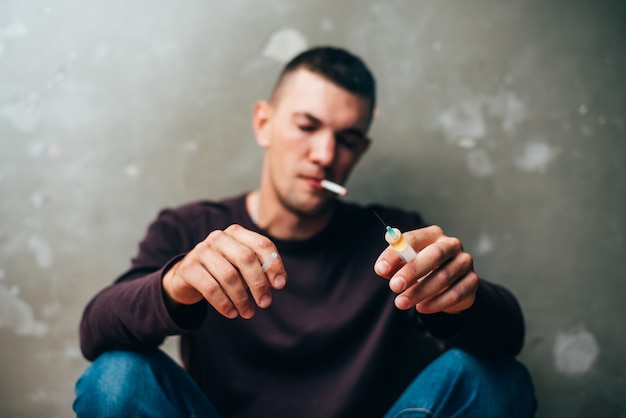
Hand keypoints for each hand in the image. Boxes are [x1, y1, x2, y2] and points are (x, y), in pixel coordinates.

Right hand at [162, 224, 286, 318]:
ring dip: (241, 299)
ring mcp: (201, 251)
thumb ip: (261, 270)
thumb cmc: (222, 271)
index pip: (261, 243)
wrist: (187, 277)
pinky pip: (211, 288)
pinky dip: (224, 303)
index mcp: (236, 233)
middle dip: (258, 284)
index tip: (280, 285)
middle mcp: (219, 238)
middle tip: (265, 303)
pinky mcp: (189, 268)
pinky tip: (231, 313)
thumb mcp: (242, 268)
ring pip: (229, 276)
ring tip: (248, 313)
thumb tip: (278, 282)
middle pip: (245, 258)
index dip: (274, 264)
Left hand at [374, 225, 477, 313]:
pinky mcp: (472, 281)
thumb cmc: (423, 269)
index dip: (396, 254)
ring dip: (420, 292)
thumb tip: (382, 269)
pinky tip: (422, 308)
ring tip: (402, 302)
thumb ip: (394, 265)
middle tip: (394, 287)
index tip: (381, 269)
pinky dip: (436, 303)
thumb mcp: (406, 264)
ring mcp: (464, 262)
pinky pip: (455, 293)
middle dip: (411, 272)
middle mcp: (451, 245)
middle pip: (434, 255)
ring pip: (444, 277)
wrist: (451, 284)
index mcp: (432, 234)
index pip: (413, 239)